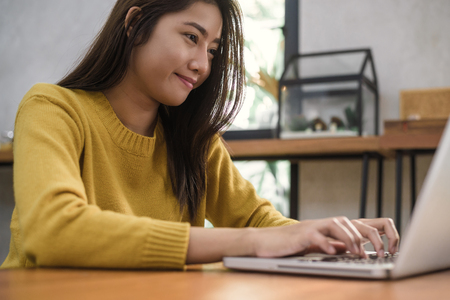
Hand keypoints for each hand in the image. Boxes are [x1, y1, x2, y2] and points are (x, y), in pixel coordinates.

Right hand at [250, 217, 398, 258]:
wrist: (266, 241)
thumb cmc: (292, 245)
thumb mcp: (318, 245)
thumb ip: (334, 244)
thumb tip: (354, 250)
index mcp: (331, 227)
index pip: (360, 224)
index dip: (377, 234)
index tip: (387, 251)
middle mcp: (324, 223)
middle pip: (353, 222)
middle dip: (370, 237)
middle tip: (379, 254)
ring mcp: (312, 226)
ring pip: (337, 225)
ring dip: (351, 239)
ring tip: (359, 254)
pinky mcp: (301, 234)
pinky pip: (316, 236)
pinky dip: (326, 243)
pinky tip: (334, 252)